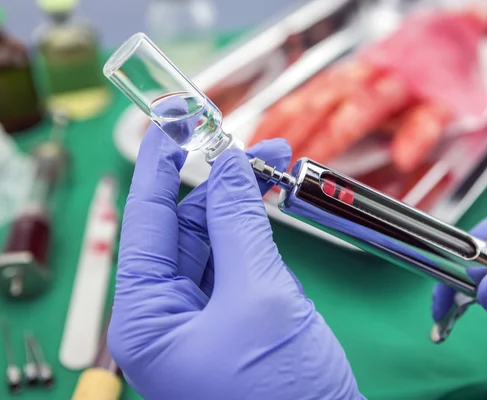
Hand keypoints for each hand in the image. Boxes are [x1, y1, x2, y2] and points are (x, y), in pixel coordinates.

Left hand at [108, 124, 363, 399]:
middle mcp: (167, 320)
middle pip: (183, 229)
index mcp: (147, 319)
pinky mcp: (236, 324)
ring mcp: (203, 323)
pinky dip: (254, 234)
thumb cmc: (285, 395)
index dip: (157, 165)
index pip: (145, 222)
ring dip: (240, 205)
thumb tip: (229, 166)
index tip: (170, 120)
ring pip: (214, 243)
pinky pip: (237, 265)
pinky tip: (270, 210)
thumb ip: (240, 225)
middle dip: (216, 182)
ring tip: (271, 168)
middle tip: (252, 145)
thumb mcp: (260, 298)